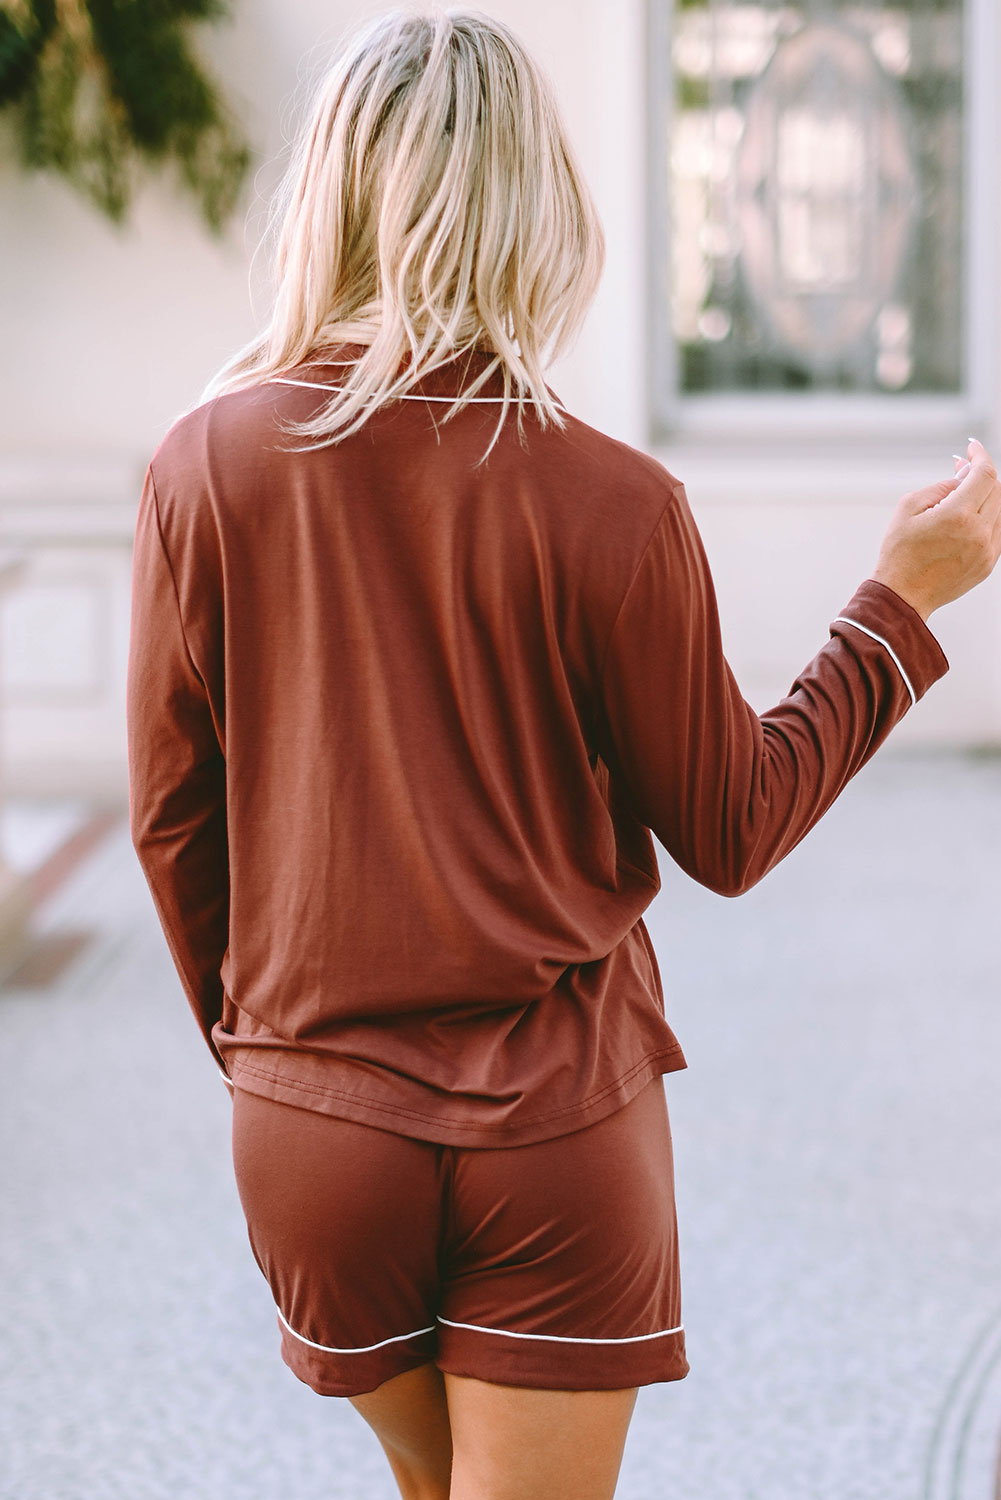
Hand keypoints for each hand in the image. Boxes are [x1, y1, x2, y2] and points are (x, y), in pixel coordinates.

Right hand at [869, 438, 1000, 619]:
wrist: (902, 596)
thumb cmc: (899, 552)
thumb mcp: (908, 508)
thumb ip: (941, 485)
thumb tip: (965, 472)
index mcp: (958, 516)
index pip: (984, 474)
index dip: (980, 456)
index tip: (971, 447)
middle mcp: (979, 532)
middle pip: (996, 489)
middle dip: (981, 474)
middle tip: (962, 470)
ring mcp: (987, 550)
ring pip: (999, 509)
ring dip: (986, 496)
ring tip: (962, 495)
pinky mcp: (988, 563)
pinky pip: (997, 530)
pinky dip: (987, 516)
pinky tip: (966, 517)